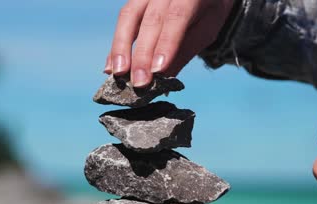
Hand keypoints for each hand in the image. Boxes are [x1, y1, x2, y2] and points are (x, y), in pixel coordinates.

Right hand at [104, 0, 234, 86]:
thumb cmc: (205, 13)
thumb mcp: (205, 31)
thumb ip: (185, 51)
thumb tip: (162, 80)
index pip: (176, 17)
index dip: (166, 44)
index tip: (158, 70)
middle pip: (151, 20)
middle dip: (143, 55)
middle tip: (140, 83)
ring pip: (129, 16)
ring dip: (121, 48)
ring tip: (118, 74)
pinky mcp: (135, 1)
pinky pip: (122, 21)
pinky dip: (115, 47)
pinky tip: (111, 67)